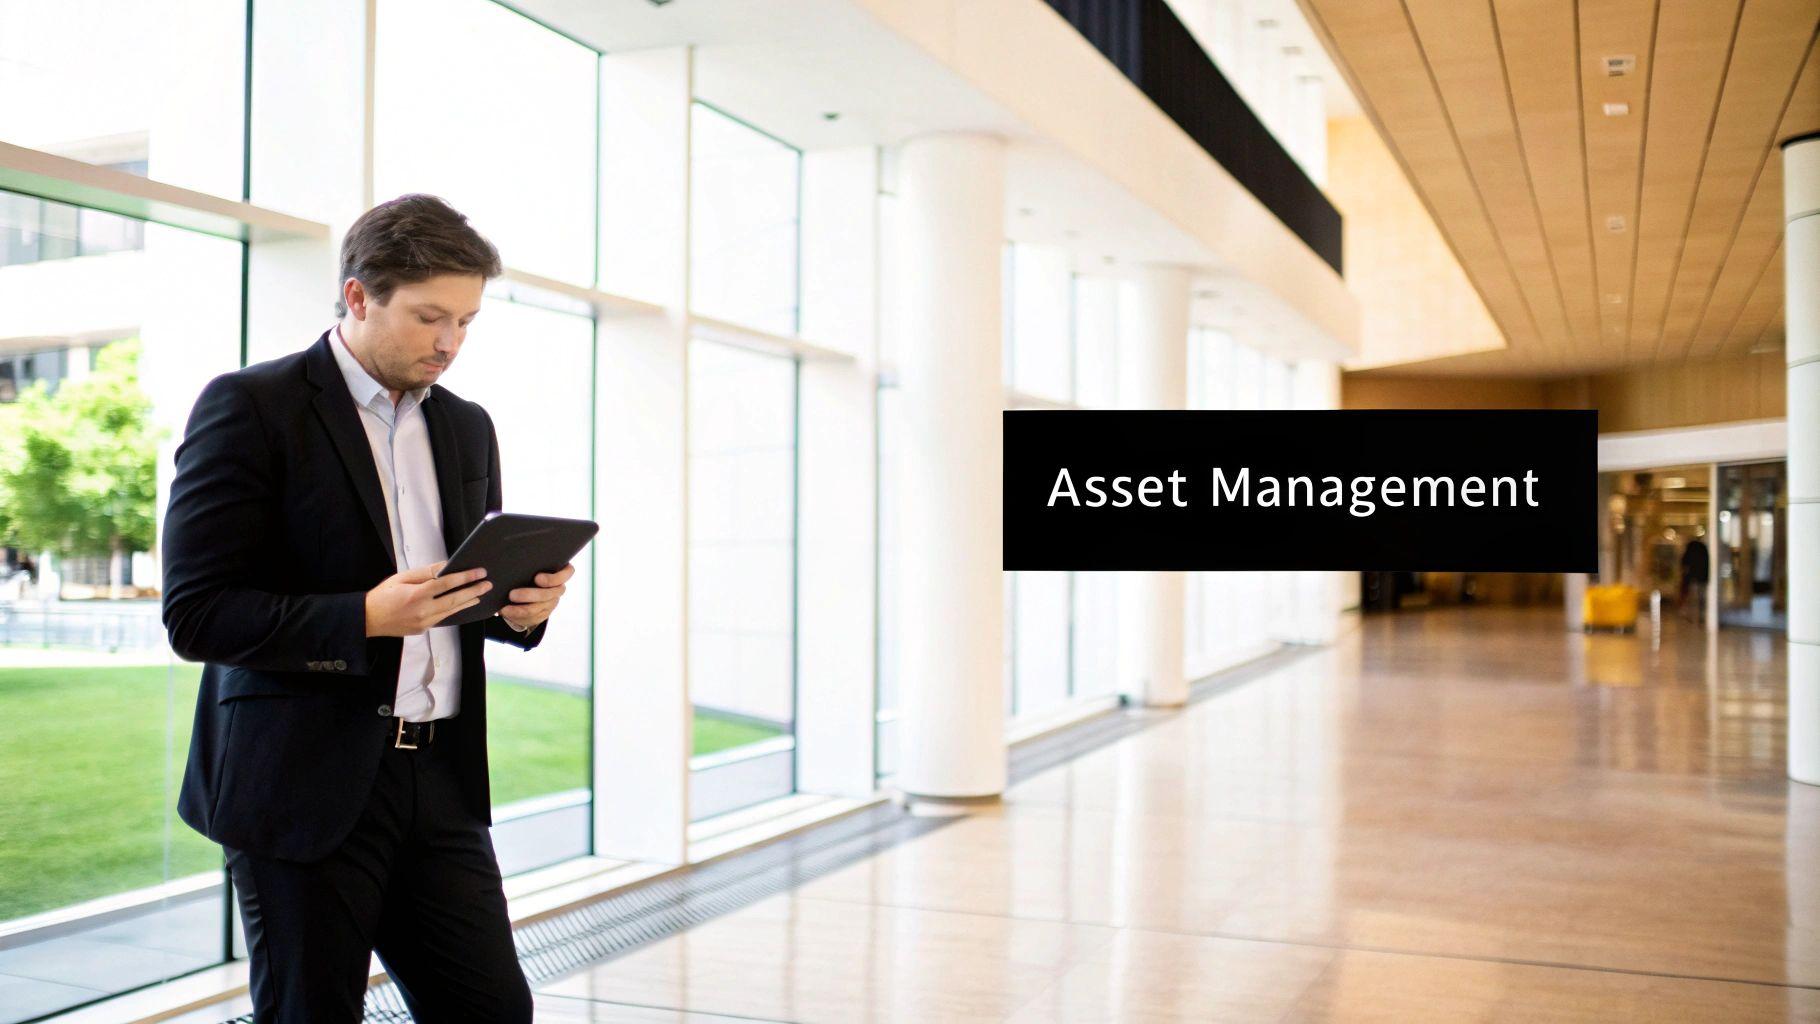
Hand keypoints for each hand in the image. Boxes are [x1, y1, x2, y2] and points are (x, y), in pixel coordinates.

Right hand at [365, 562, 490, 636]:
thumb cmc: (383, 596)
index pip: (446, 584)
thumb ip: (425, 573)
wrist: (368, 620)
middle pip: (454, 600)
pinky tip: (463, 604)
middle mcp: (423, 611)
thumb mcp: (401, 578)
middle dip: (473, 591)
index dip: (465, 577)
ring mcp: (424, 623)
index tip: (479, 572)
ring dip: (468, 602)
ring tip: (481, 594)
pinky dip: (454, 610)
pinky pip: (443, 618)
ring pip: (452, 611)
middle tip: (487, 584)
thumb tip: (445, 567)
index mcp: (417, 595)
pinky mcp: (424, 629)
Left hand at [499, 563, 572, 632]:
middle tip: (512, 594)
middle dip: (529, 595)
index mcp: (560, 572)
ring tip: (505, 608)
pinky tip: (507, 612)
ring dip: (521, 609)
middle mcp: (558, 589)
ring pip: (539, 608)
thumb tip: (514, 554)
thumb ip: (528, 562)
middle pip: (549, 594)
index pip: (567, 573)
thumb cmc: (526, 570)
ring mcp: (551, 602)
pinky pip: (532, 618)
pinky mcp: (542, 614)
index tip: (537, 578)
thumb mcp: (529, 564)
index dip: (554, 578)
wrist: (523, 588)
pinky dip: (518, 616)